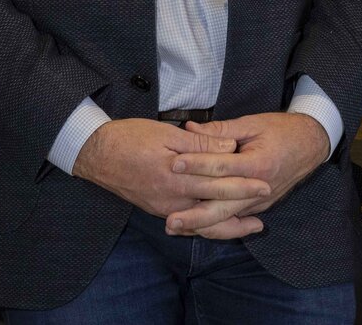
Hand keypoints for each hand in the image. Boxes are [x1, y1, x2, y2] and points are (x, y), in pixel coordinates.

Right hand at [71, 119, 268, 220]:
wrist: (96, 154)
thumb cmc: (131, 138)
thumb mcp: (167, 133)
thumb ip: (200, 144)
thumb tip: (230, 146)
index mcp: (176, 177)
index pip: (218, 184)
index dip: (243, 185)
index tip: (265, 185)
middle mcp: (171, 200)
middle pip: (213, 211)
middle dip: (240, 215)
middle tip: (262, 221)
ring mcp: (163, 208)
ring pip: (200, 224)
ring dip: (225, 228)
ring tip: (247, 228)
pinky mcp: (157, 210)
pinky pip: (186, 223)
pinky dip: (205, 226)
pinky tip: (218, 223)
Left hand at [163, 112, 330, 239]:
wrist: (311, 145)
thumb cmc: (282, 131)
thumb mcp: (252, 124)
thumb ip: (220, 130)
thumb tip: (190, 129)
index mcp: (257, 164)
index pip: (222, 167)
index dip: (197, 164)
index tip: (174, 164)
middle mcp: (259, 189)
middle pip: (222, 208)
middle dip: (194, 216)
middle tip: (170, 220)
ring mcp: (259, 203)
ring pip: (227, 220)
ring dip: (201, 226)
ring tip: (176, 228)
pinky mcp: (258, 209)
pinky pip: (233, 220)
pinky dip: (213, 225)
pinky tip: (194, 226)